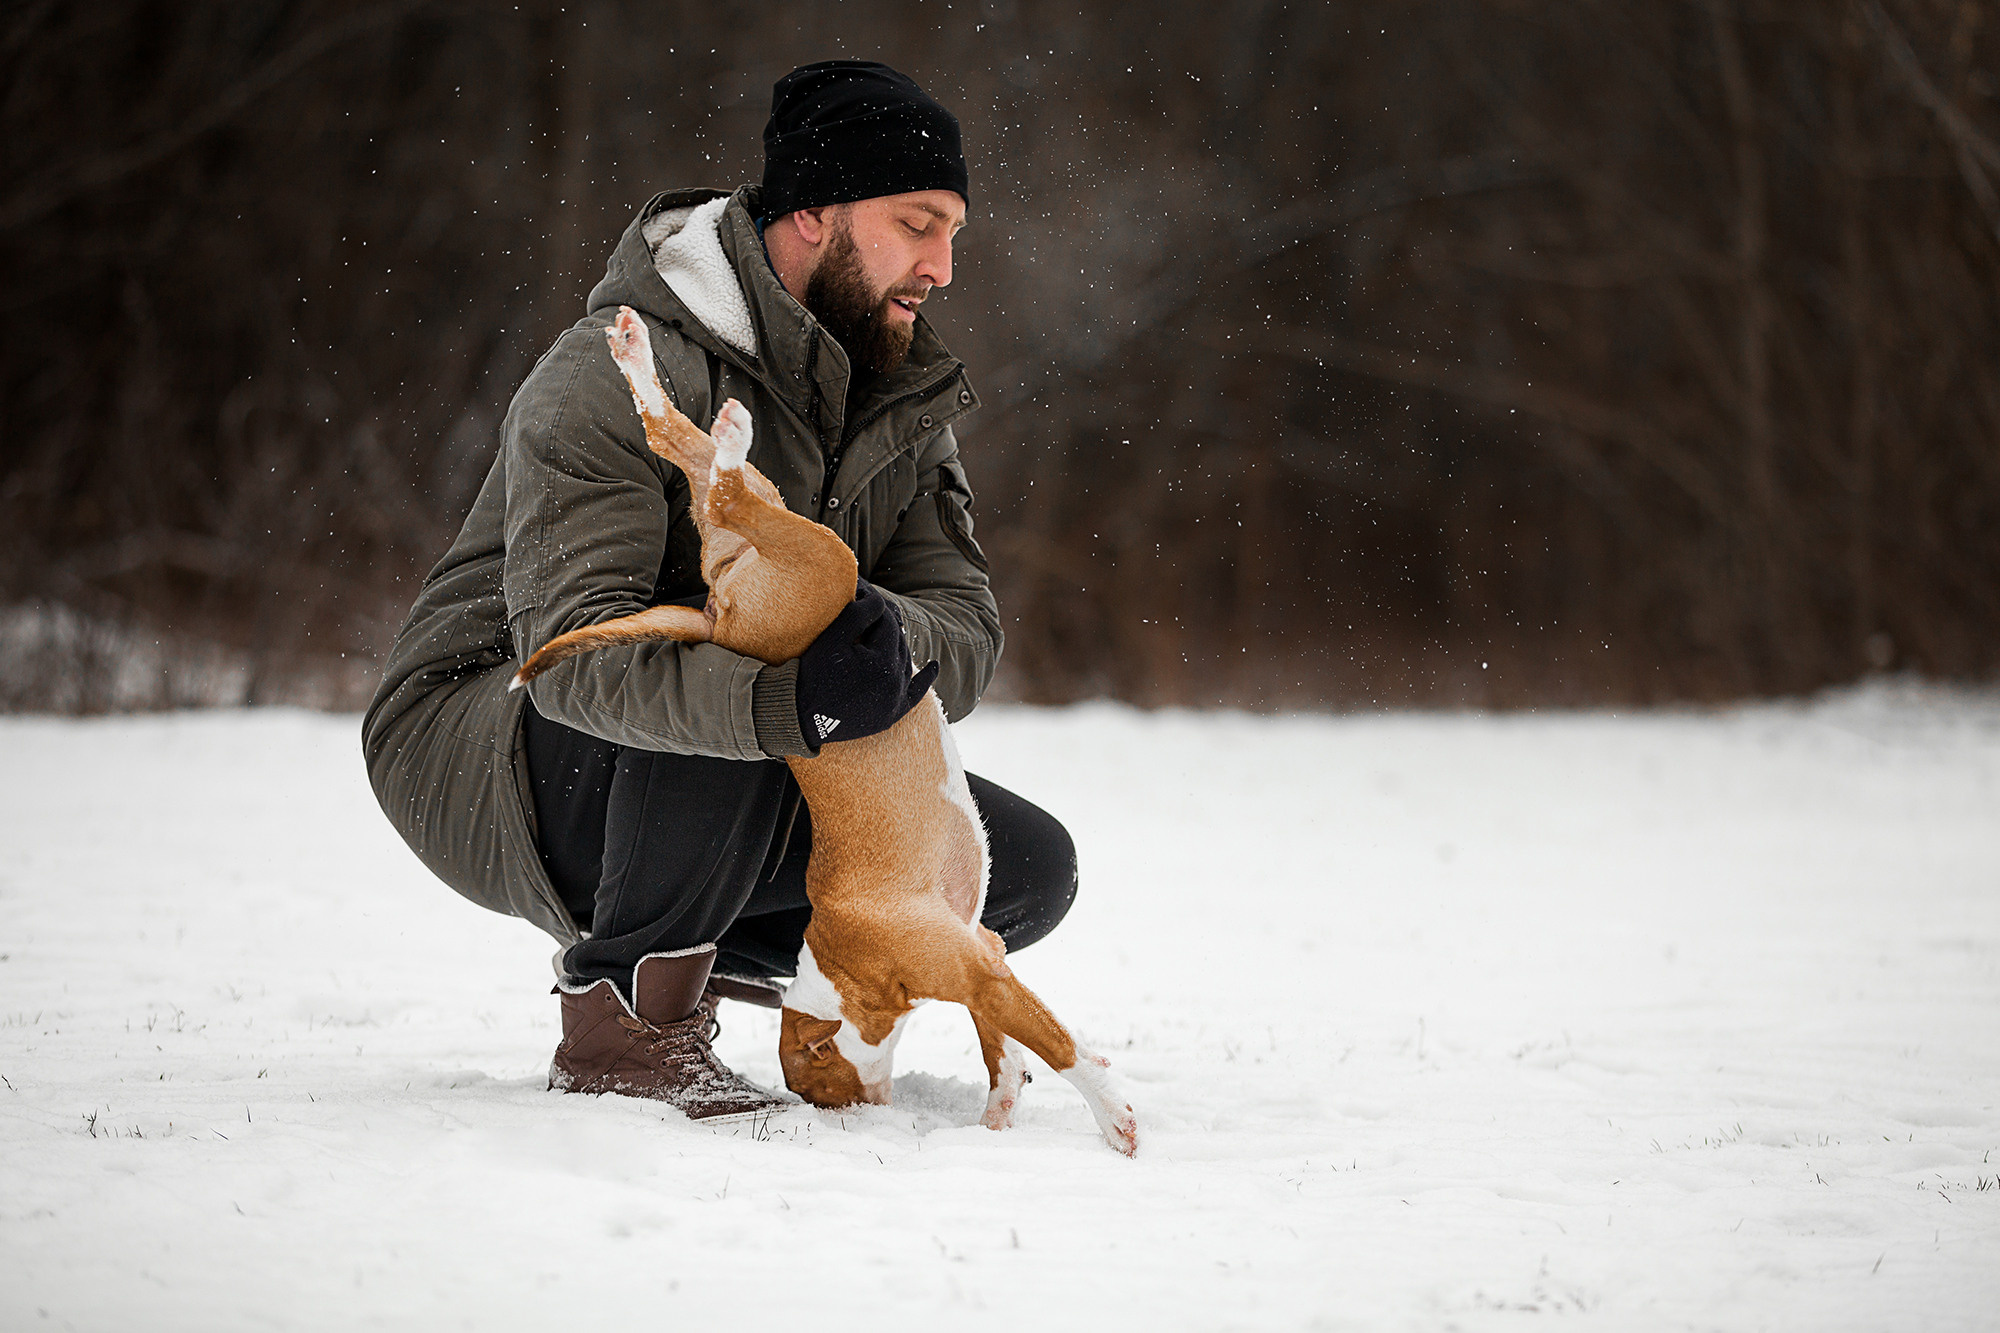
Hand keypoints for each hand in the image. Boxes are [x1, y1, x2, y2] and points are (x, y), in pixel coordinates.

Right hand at [794, 581, 938, 748]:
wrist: (799, 717)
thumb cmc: (812, 673)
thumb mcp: (833, 638)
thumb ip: (859, 614)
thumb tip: (878, 599)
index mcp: (882, 663)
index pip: (887, 624)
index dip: (875, 607)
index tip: (863, 596)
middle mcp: (894, 684)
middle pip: (897, 642)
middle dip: (885, 625)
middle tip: (871, 611)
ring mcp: (895, 701)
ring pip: (903, 663)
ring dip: (896, 646)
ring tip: (887, 630)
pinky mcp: (891, 715)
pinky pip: (915, 695)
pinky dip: (925, 680)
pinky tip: (934, 666)